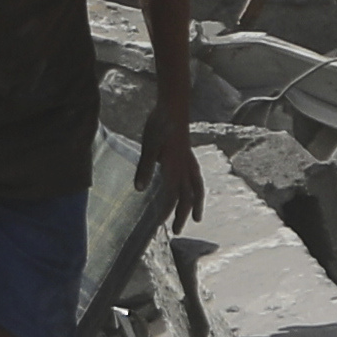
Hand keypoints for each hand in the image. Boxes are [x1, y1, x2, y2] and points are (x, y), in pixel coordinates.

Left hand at [147, 107, 208, 227]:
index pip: (171, 196)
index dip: (167, 211)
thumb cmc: (159, 124)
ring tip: (197, 218)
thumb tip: (139, 189)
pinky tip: (193, 189)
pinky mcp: (188, 154)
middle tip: (177, 231)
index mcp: (174, 167)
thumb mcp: (148, 146)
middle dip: (183, 214)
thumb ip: (145, 168)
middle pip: (187, 196)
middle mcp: (184, 167)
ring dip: (196, 205)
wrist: (174, 105)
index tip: (161, 224)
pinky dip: (197, 188)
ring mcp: (188, 160)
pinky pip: (196, 176)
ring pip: (196, 188)